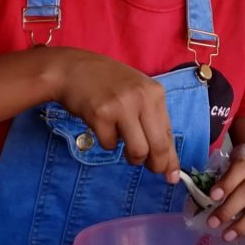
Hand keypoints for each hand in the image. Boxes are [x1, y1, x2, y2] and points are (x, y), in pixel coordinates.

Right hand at [49, 48, 178, 182]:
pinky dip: (107, 143)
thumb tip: (165, 158)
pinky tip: (103, 127)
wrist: (72, 68)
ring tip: (123, 145)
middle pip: (158, 145)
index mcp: (155, 92)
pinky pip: (110, 145)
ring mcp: (121, 106)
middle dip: (156, 165)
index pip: (169, 132)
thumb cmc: (107, 83)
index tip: (172, 176)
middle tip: (151, 170)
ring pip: (138, 150)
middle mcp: (141, 98)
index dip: (171, 158)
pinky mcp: (100, 115)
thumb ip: (152, 119)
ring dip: (132, 157)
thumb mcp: (137, 93)